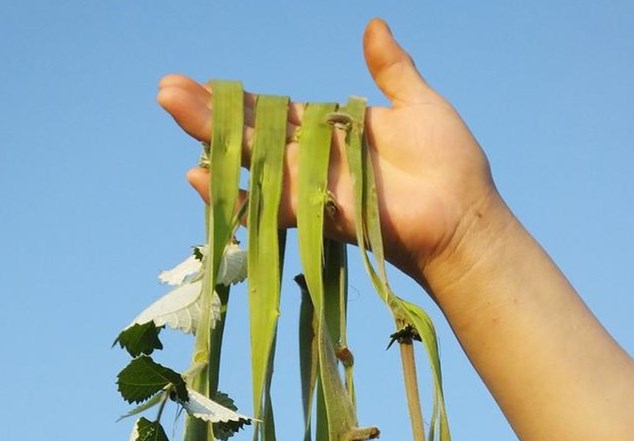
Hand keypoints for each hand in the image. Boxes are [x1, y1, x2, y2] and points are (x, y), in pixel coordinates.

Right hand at [157, 19, 500, 286]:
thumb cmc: (449, 164)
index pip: (275, 113)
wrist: (463, 213)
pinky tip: (197, 175)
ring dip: (209, 135)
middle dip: (209, 112)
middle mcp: (315, 161)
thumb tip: (373, 28)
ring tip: (169, 103)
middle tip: (165, 88)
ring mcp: (313, 187)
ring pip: (252, 158)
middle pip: (253, 132)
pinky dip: (234, 193)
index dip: (239, 100)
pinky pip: (269, 204)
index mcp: (333, 132)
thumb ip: (391, 70)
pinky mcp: (319, 213)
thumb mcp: (417, 103)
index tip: (198, 83)